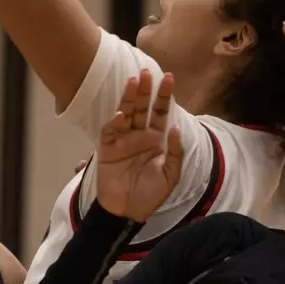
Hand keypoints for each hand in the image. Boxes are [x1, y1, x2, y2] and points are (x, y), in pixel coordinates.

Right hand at [96, 70, 182, 222]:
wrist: (127, 212)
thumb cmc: (150, 195)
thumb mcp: (170, 176)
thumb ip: (174, 152)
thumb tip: (175, 128)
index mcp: (156, 140)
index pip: (160, 113)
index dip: (164, 96)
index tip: (169, 78)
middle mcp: (139, 135)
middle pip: (142, 108)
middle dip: (145, 90)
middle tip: (147, 72)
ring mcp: (123, 140)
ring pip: (126, 113)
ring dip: (129, 98)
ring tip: (133, 81)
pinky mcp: (108, 148)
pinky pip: (111, 131)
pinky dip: (115, 122)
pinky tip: (121, 114)